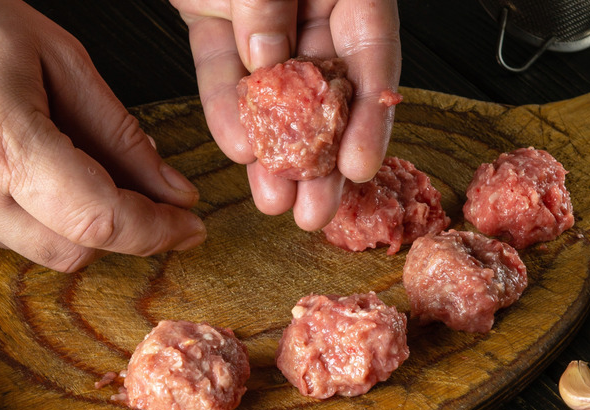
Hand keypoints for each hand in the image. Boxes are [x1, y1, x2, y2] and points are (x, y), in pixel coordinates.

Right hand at [0, 0, 205, 271]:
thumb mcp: (61, 61)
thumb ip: (122, 136)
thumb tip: (172, 192)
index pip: (99, 220)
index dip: (155, 231)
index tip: (188, 227)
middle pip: (72, 249)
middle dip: (121, 230)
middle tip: (150, 200)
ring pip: (36, 249)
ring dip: (71, 220)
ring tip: (64, 160)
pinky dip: (27, 215)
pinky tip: (17, 169)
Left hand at [171, 0, 400, 229]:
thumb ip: (270, 4)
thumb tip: (266, 58)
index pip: (373, 54)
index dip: (370, 116)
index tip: (360, 167)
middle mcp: (311, 6)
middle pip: (325, 90)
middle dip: (319, 157)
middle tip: (316, 209)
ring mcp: (263, 19)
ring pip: (274, 95)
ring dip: (272, 151)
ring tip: (275, 201)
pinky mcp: (217, 25)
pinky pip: (222, 74)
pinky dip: (225, 112)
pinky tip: (236, 151)